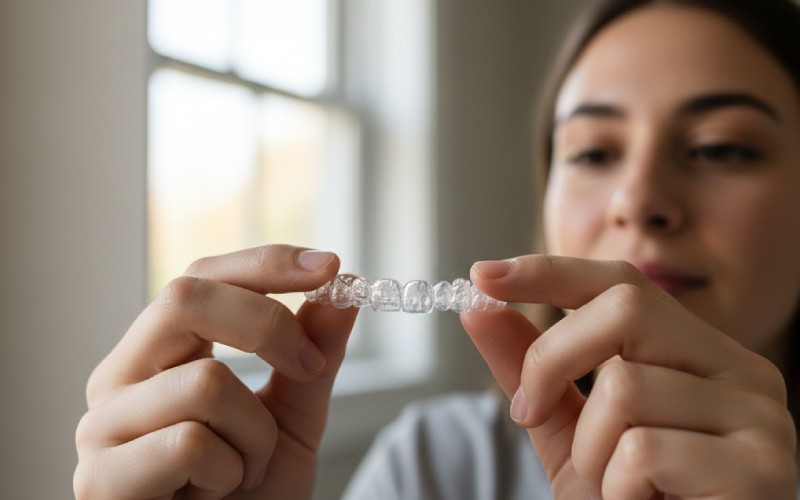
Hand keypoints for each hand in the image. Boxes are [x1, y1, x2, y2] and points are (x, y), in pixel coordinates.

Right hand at [74, 245, 358, 498]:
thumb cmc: (248, 499)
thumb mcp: (292, 423)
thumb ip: (311, 361)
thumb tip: (342, 293)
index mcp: (159, 355)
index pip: (201, 277)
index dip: (265, 264)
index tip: (330, 265)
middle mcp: (119, 378)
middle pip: (186, 296)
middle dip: (269, 326)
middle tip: (308, 367)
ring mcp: (101, 426)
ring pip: (205, 380)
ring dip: (255, 434)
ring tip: (244, 470)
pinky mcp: (101, 479)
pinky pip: (190, 444)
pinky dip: (229, 473)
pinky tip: (212, 496)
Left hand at [462, 255, 795, 498]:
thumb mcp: (568, 432)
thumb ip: (532, 369)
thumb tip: (479, 307)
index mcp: (698, 354)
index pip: (623, 284)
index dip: (550, 272)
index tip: (483, 275)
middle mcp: (741, 370)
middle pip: (626, 308)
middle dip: (552, 359)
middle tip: (528, 412)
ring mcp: (760, 417)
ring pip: (626, 387)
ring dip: (590, 450)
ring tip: (620, 486)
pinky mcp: (761, 468)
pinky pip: (643, 449)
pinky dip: (617, 487)